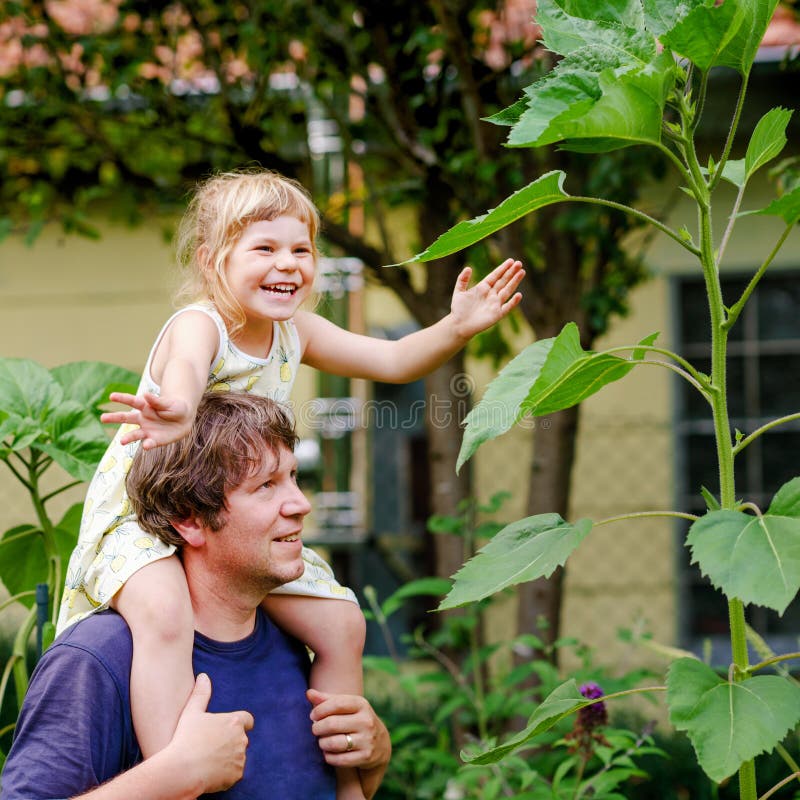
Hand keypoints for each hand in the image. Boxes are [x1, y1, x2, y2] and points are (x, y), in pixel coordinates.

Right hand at [101, 391, 192, 449]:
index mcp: (145, 406)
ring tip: (121, 441)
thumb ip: (158, 401)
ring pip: (134, 434)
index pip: (132, 401)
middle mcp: (142, 418)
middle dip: (114, 418)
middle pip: (126, 418)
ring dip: (128, 437)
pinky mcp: (154, 440)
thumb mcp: (170, 403)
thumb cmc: (175, 408)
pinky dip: (147, 444)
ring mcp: (147, 430)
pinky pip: (149, 443)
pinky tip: (146, 445)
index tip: (111, 396)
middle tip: (102, 418)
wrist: (184, 420)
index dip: (122, 398)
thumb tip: (146, 394)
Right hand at [166, 673, 253, 794]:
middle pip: (239, 740)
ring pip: (236, 757)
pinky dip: (224, 774)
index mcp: (234, 722)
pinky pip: (233, 773)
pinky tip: (209, 773)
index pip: (247, 720)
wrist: (182, 770)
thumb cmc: (185, 739)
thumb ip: (200, 694)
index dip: (240, 724)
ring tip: (207, 760)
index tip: (229, 729)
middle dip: (229, 743)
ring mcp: (240, 757)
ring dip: (227, 758)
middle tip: (209, 747)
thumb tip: (204, 676)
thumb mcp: (191, 712)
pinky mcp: (237, 774)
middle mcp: (241, 739)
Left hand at [307, 689, 390, 770]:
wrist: (380, 743)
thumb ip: (326, 699)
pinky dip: (328, 756)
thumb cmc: (355, 719)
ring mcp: (367, 740)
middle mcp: (366, 721)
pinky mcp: (366, 757)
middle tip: (315, 729)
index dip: (320, 710)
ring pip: (334, 743)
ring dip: (322, 743)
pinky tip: (327, 752)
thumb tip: (308, 693)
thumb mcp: (347, 706)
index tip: (313, 715)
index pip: (337, 704)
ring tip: (321, 741)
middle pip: (332, 724)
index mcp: (361, 704)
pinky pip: (339, 759)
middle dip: (318, 727)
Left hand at [449, 258, 524, 339]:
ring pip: (507, 290)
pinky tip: (519, 295)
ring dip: (515, 282)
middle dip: (511, 272)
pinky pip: (507, 307)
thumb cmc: (458, 309)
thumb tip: (469, 267)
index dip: (503, 268)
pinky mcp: (497, 314)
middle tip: (519, 263)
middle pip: (503, 281)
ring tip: (522, 272)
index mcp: (483, 288)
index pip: (495, 276)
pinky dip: (513, 302)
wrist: (459, 325)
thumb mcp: (459, 292)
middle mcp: (491, 294)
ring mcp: (495, 304)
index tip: (511, 261)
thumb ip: (462, 279)